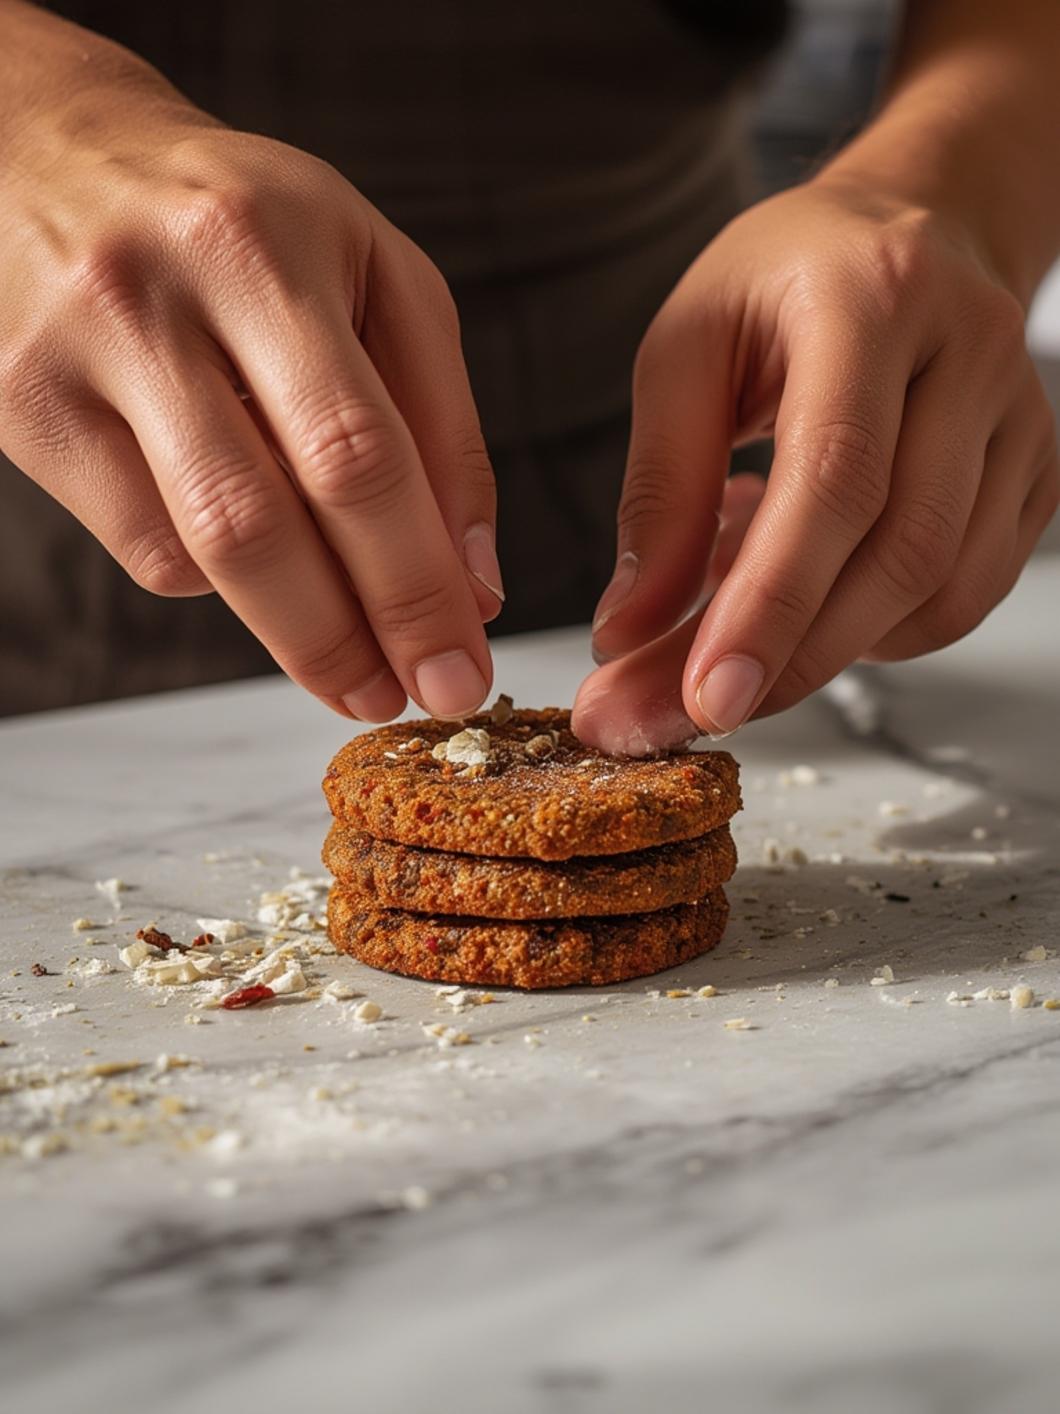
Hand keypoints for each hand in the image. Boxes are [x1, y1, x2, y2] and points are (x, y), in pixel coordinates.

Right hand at [0, 96, 500, 720]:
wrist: (52, 154)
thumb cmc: (250, 228)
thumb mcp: (375, 279)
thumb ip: (440, 424)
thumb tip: (473, 585)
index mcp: (266, 248)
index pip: (357, 452)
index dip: (414, 583)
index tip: (463, 670)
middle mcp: (153, 295)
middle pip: (260, 519)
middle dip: (351, 636)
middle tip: (412, 699)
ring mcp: (73, 357)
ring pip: (193, 550)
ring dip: (294, 636)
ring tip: (357, 671)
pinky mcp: (19, 410)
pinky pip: (142, 547)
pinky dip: (218, 577)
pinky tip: (253, 552)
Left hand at [575, 178, 1058, 753]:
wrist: (907, 229)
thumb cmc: (782, 286)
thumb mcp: (686, 352)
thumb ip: (658, 491)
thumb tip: (629, 633)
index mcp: (871, 300)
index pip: (835, 477)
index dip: (771, 603)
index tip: (704, 698)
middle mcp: (970, 354)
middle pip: (900, 552)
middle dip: (789, 658)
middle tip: (686, 716)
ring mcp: (1020, 418)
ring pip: (941, 589)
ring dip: (829, 652)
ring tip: (737, 634)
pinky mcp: (1036, 473)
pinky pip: (964, 593)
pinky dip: (878, 630)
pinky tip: (814, 599)